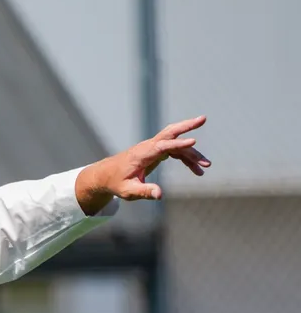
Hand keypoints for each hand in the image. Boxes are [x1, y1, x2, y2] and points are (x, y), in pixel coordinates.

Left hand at [75, 115, 211, 214]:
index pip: (162, 146)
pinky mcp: (156, 152)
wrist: (107, 175)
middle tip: (204, 119)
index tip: (193, 142)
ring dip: (192, 154)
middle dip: (187, 125)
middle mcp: (148, 147)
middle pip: (170, 132)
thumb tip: (160, 194)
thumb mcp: (128, 190)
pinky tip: (197, 170)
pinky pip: (175, 152)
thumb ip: (144, 192)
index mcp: (141, 154)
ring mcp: (153, 148)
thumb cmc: (116, 182)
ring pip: (177, 145)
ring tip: (206, 166)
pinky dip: (187, 159)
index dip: (177, 144)